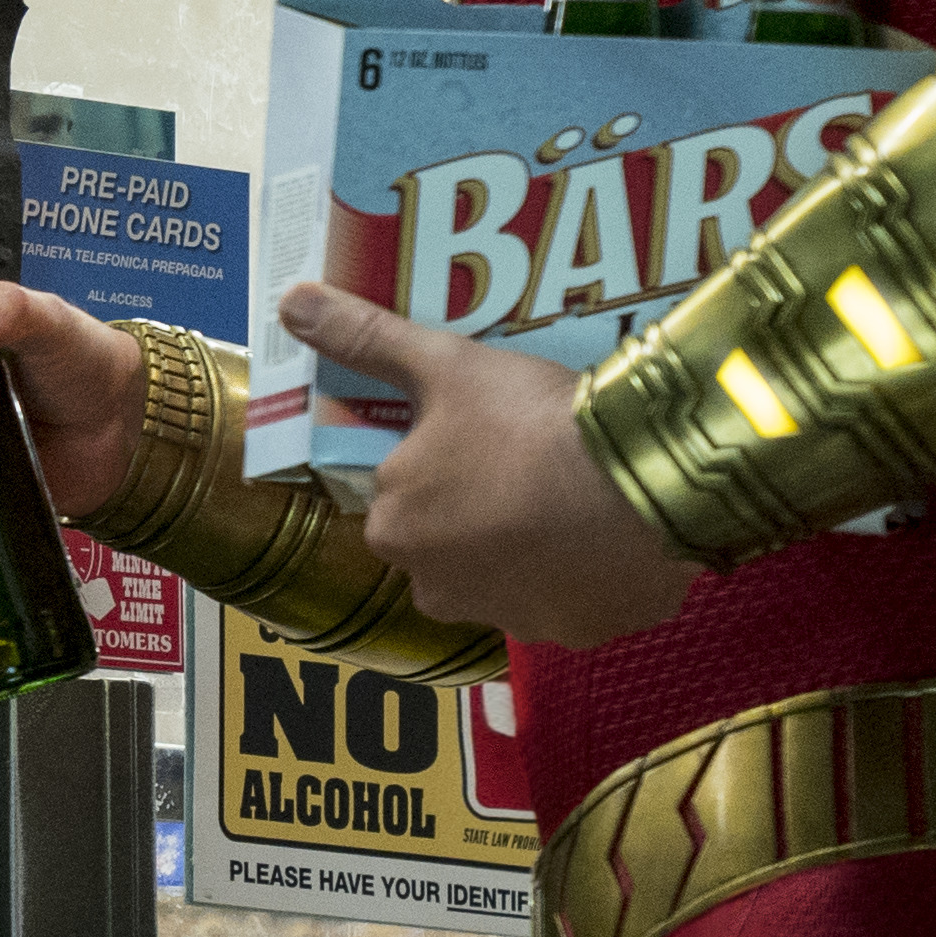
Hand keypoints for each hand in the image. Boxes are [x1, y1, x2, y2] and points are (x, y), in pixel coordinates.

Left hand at [278, 281, 699, 649]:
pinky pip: (569, 601)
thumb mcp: (443, 365)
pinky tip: (605, 530)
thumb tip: (291, 302)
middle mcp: (437, 590)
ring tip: (572, 491)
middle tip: (529, 461)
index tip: (483, 438)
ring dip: (529, 545)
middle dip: (481, 510)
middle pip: (450, 543)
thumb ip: (366, 339)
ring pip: (508, 576)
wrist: (644, 481)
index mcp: (393, 529)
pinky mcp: (576, 634)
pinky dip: (582, 573)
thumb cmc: (527, 424)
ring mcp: (509, 619)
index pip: (402, 497)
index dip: (442, 465)